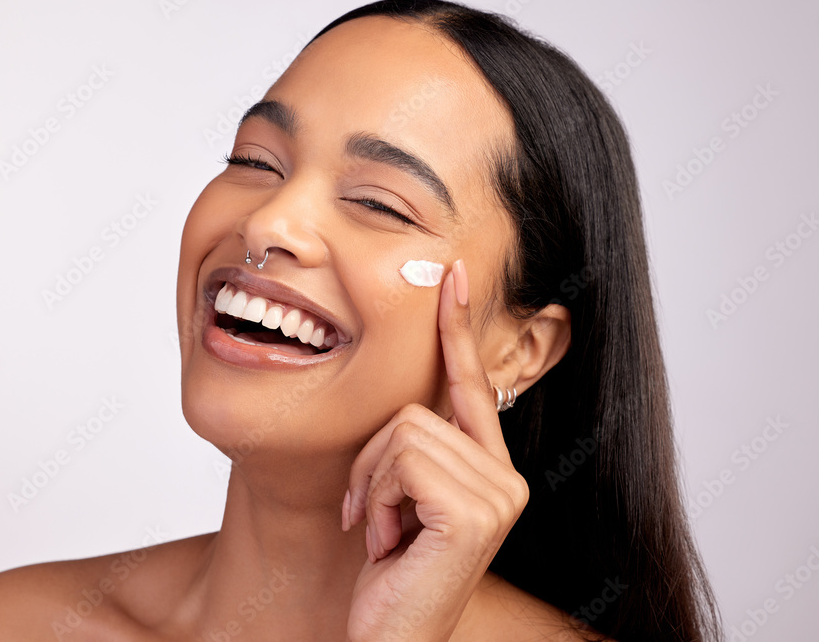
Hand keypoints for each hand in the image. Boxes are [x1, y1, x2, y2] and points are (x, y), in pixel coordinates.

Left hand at [341, 259, 529, 641]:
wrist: (387, 637)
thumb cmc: (391, 572)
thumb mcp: (400, 498)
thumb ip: (413, 448)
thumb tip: (401, 404)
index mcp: (489, 468)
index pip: (469, 384)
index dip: (458, 327)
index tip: (450, 273)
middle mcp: (505, 477)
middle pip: (415, 408)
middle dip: (372, 462)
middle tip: (373, 517)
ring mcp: (498, 493)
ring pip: (403, 430)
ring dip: (372, 485)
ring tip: (384, 534)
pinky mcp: (475, 510)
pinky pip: (401, 461)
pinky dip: (377, 499)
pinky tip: (389, 543)